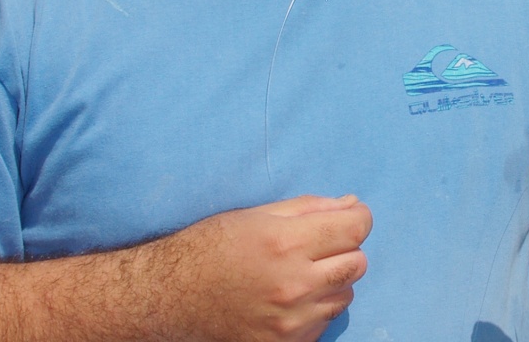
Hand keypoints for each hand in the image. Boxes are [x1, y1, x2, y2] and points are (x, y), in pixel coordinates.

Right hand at [156, 194, 373, 340]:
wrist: (170, 298)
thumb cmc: (210, 248)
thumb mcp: (256, 215)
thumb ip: (310, 208)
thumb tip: (353, 205)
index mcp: (285, 243)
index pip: (357, 227)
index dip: (357, 217)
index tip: (349, 217)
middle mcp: (293, 284)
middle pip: (358, 262)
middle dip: (345, 249)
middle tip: (317, 247)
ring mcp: (291, 321)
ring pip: (345, 294)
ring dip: (330, 281)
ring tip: (296, 275)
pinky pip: (324, 322)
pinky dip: (315, 309)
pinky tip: (286, 299)